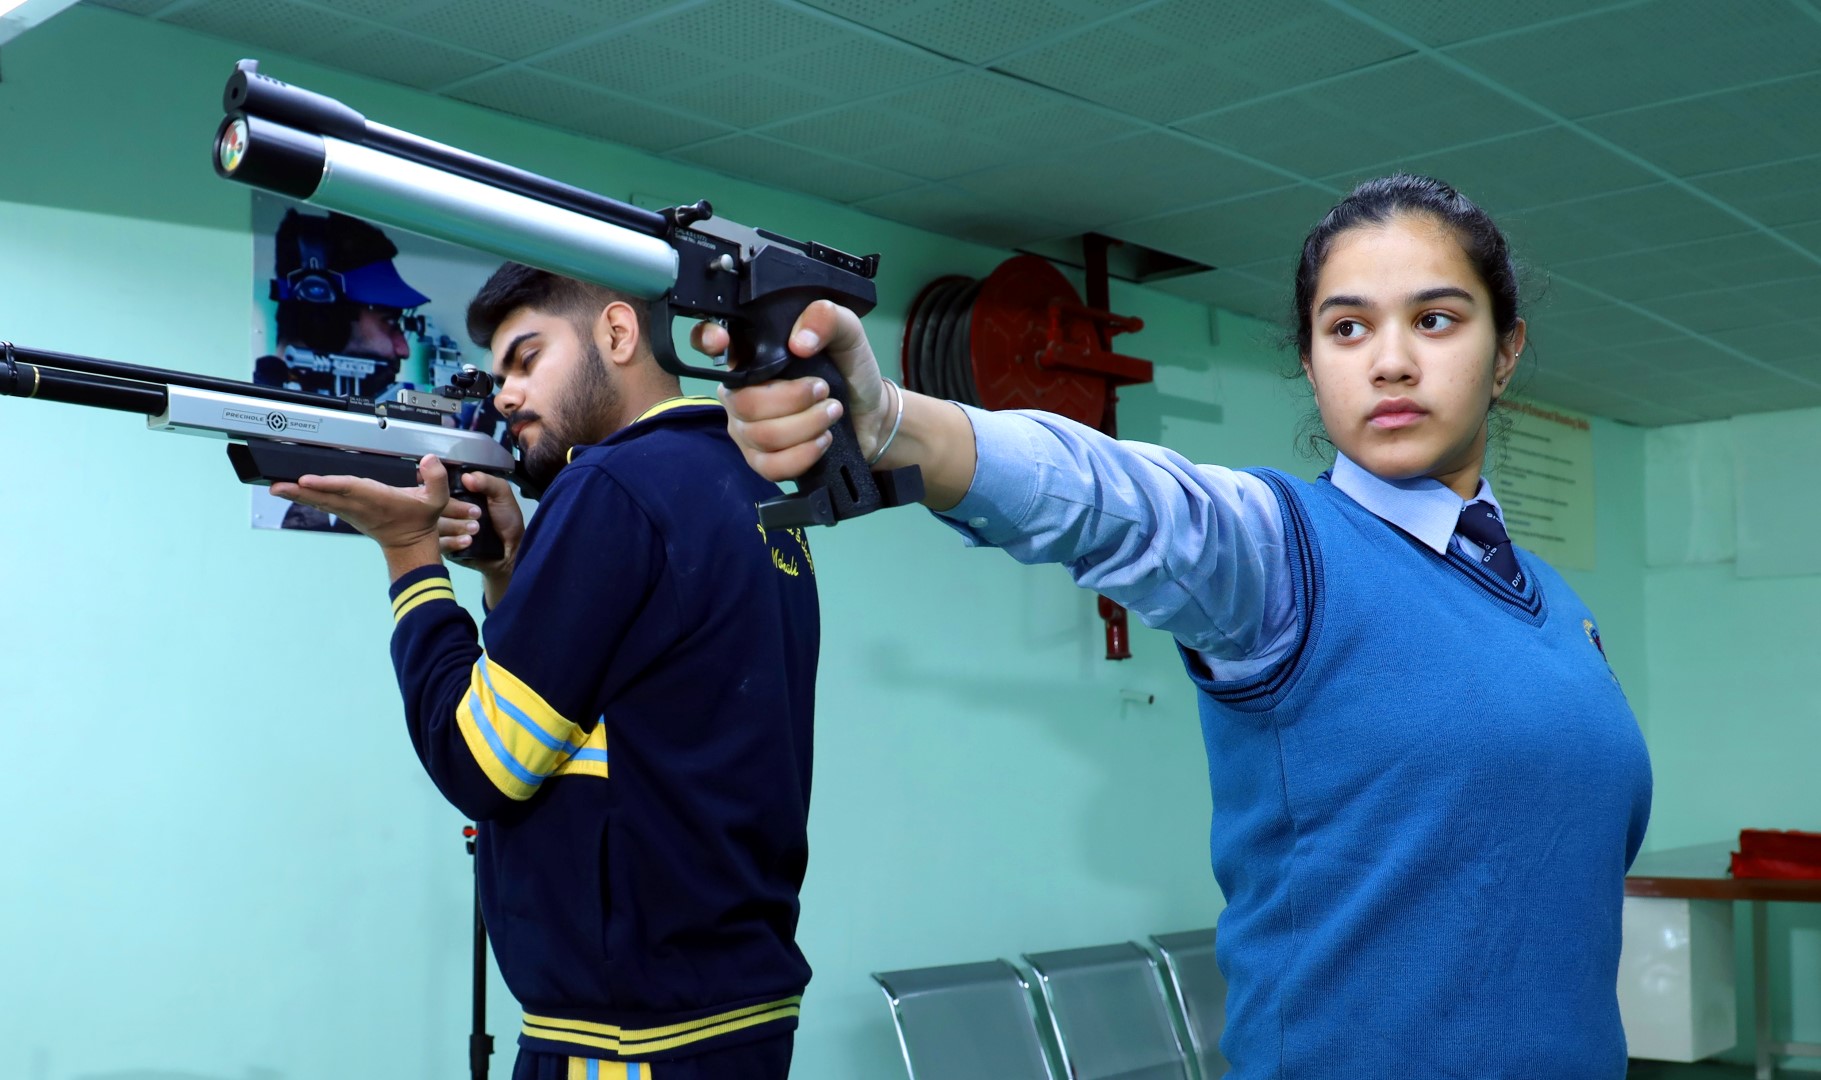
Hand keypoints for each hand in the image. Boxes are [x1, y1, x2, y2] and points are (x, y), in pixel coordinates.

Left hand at [271, 454, 452, 571]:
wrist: (410, 545)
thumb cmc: (419, 522)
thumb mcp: (436, 501)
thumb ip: (435, 479)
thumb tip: (429, 460)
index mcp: (377, 500)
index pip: (348, 489)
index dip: (327, 484)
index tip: (306, 479)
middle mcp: (359, 507)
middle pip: (325, 497)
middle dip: (301, 492)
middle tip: (277, 486)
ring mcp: (350, 512)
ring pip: (320, 502)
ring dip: (298, 495)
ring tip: (276, 487)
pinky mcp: (346, 513)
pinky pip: (322, 504)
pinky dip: (306, 497)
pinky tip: (292, 492)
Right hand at [441, 471, 523, 606]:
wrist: (510, 551)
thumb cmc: (506, 520)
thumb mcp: (502, 495)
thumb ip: (487, 482)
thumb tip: (466, 477)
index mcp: (456, 493)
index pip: (437, 485)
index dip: (438, 486)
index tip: (445, 488)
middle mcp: (445, 509)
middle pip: (433, 504)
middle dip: (455, 509)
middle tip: (477, 514)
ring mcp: (442, 529)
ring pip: (434, 524)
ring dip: (456, 526)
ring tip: (476, 530)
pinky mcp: (443, 546)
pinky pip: (438, 542)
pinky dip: (453, 541)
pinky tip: (468, 541)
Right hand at [693, 299, 885, 481]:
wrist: (871, 415)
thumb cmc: (849, 371)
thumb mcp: (847, 335)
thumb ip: (829, 320)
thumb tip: (800, 341)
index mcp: (750, 356)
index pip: (708, 343)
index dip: (706, 340)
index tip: (721, 341)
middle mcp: (739, 392)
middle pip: (744, 403)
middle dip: (792, 399)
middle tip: (824, 390)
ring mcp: (746, 430)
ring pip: (761, 436)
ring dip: (805, 425)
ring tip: (832, 412)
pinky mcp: (761, 462)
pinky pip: (770, 466)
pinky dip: (803, 455)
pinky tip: (823, 440)